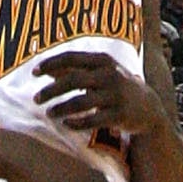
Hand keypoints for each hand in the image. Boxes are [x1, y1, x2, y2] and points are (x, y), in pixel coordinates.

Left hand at [35, 51, 155, 135]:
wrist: (148, 107)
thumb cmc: (116, 86)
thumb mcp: (99, 72)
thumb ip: (74, 70)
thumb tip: (44, 70)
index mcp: (103, 61)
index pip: (72, 57)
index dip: (51, 63)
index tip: (34, 73)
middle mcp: (110, 75)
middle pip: (74, 80)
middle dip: (52, 90)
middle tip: (36, 99)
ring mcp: (115, 96)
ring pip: (81, 102)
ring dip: (61, 108)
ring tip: (49, 113)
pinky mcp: (119, 115)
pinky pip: (93, 120)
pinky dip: (77, 123)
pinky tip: (66, 124)